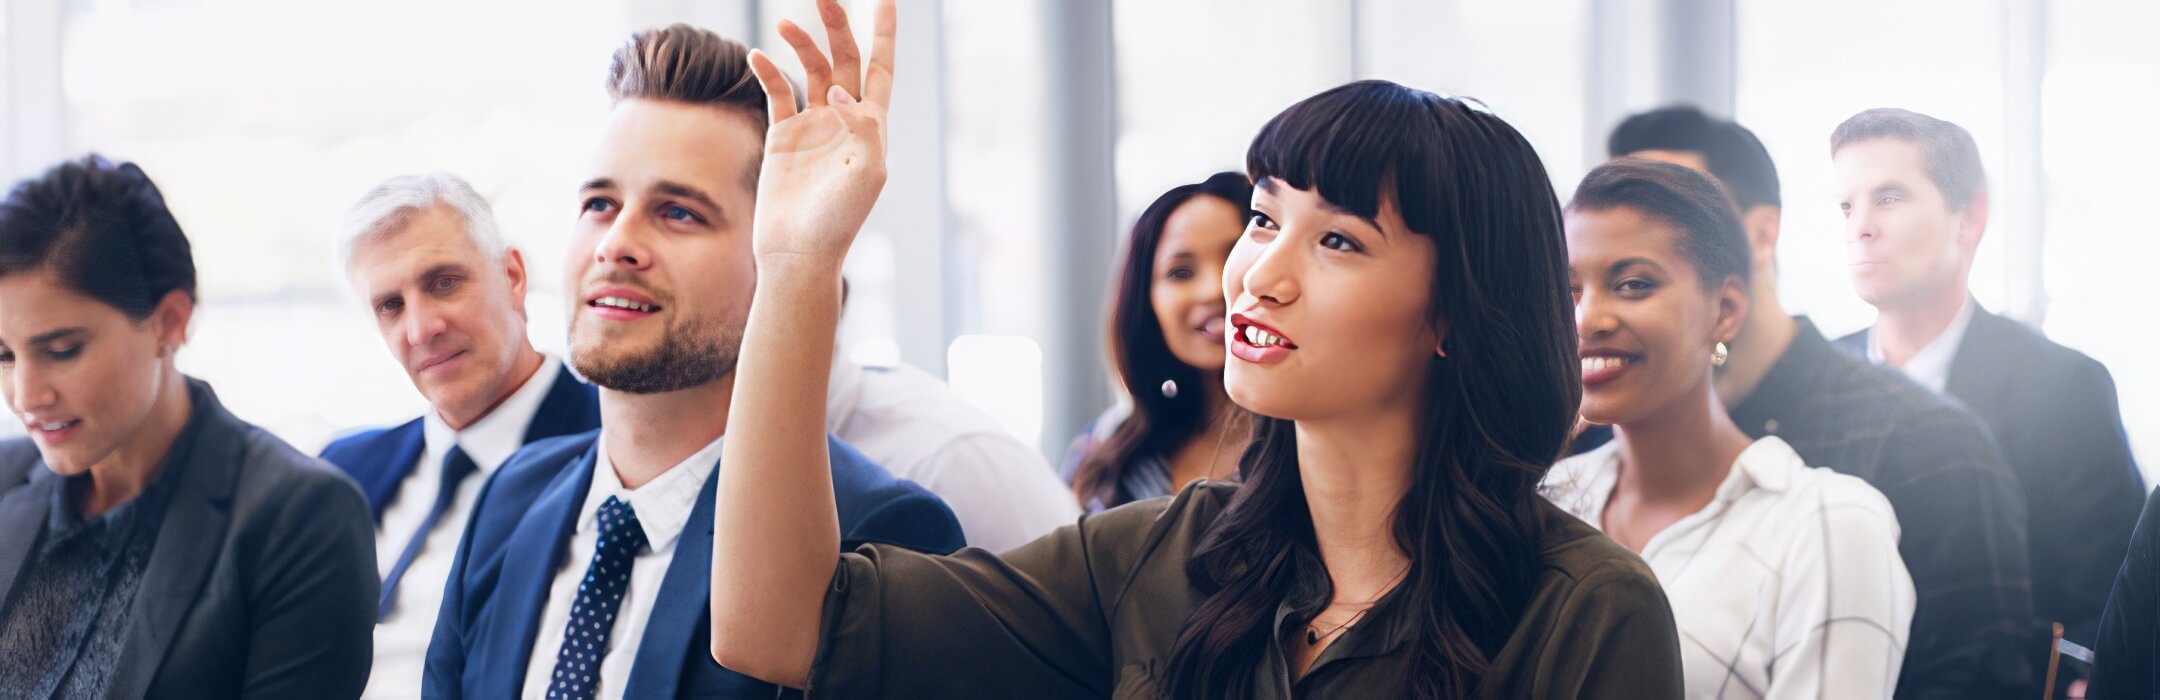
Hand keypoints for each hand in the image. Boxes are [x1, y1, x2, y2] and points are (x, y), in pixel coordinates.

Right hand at [746, 0, 894, 267]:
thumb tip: (835, 89)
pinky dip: (767, 71)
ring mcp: (812, 126)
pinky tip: (758, 55)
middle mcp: (843, 120)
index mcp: (871, 126)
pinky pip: (776, 93)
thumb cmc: (840, 219)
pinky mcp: (782, 137)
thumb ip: (860, 125)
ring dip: (801, 43)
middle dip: (837, 26)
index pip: (881, 68)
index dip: (884, 33)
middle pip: (844, 60)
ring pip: (809, 70)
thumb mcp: (867, 171)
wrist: (799, 251)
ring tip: (786, 24)